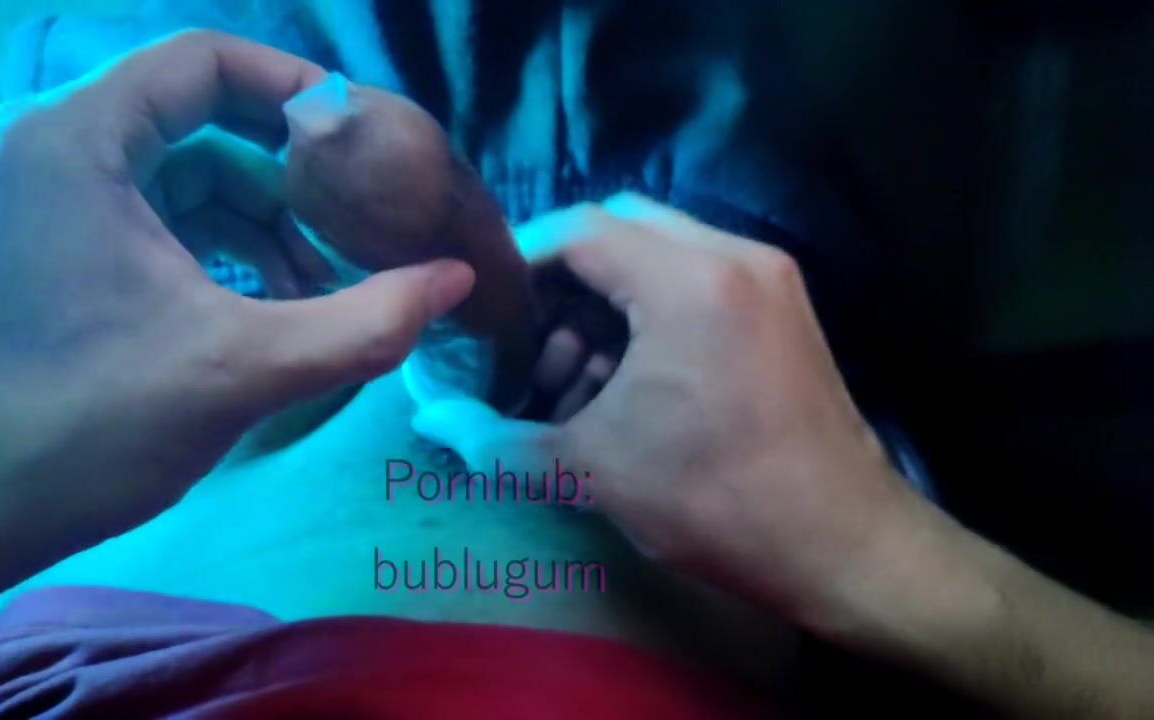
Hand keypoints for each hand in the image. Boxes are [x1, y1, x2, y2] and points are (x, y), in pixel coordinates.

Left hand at [0, 31, 474, 573]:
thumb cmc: (87, 428)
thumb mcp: (241, 369)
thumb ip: (364, 322)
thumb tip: (456, 280)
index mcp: (73, 141)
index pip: (202, 62)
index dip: (294, 89)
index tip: (362, 146)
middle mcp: (40, 146)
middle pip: (191, 116)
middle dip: (283, 174)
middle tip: (355, 223)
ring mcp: (29, 196)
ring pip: (170, 173)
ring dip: (253, 222)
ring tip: (315, 290)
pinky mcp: (33, 243)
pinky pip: (141, 214)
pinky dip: (207, 248)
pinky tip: (258, 306)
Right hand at [413, 193, 912, 628]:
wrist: (842, 545)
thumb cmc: (715, 499)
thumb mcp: (595, 468)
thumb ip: (500, 437)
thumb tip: (431, 419)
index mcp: (689, 280)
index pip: (581, 230)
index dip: (521, 261)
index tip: (485, 305)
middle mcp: (735, 256)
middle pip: (623, 229)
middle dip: (566, 280)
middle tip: (530, 341)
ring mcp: (769, 279)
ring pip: (663, 254)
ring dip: (610, 299)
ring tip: (578, 377)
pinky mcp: (785, 309)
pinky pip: (700, 280)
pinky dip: (653, 312)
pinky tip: (629, 381)